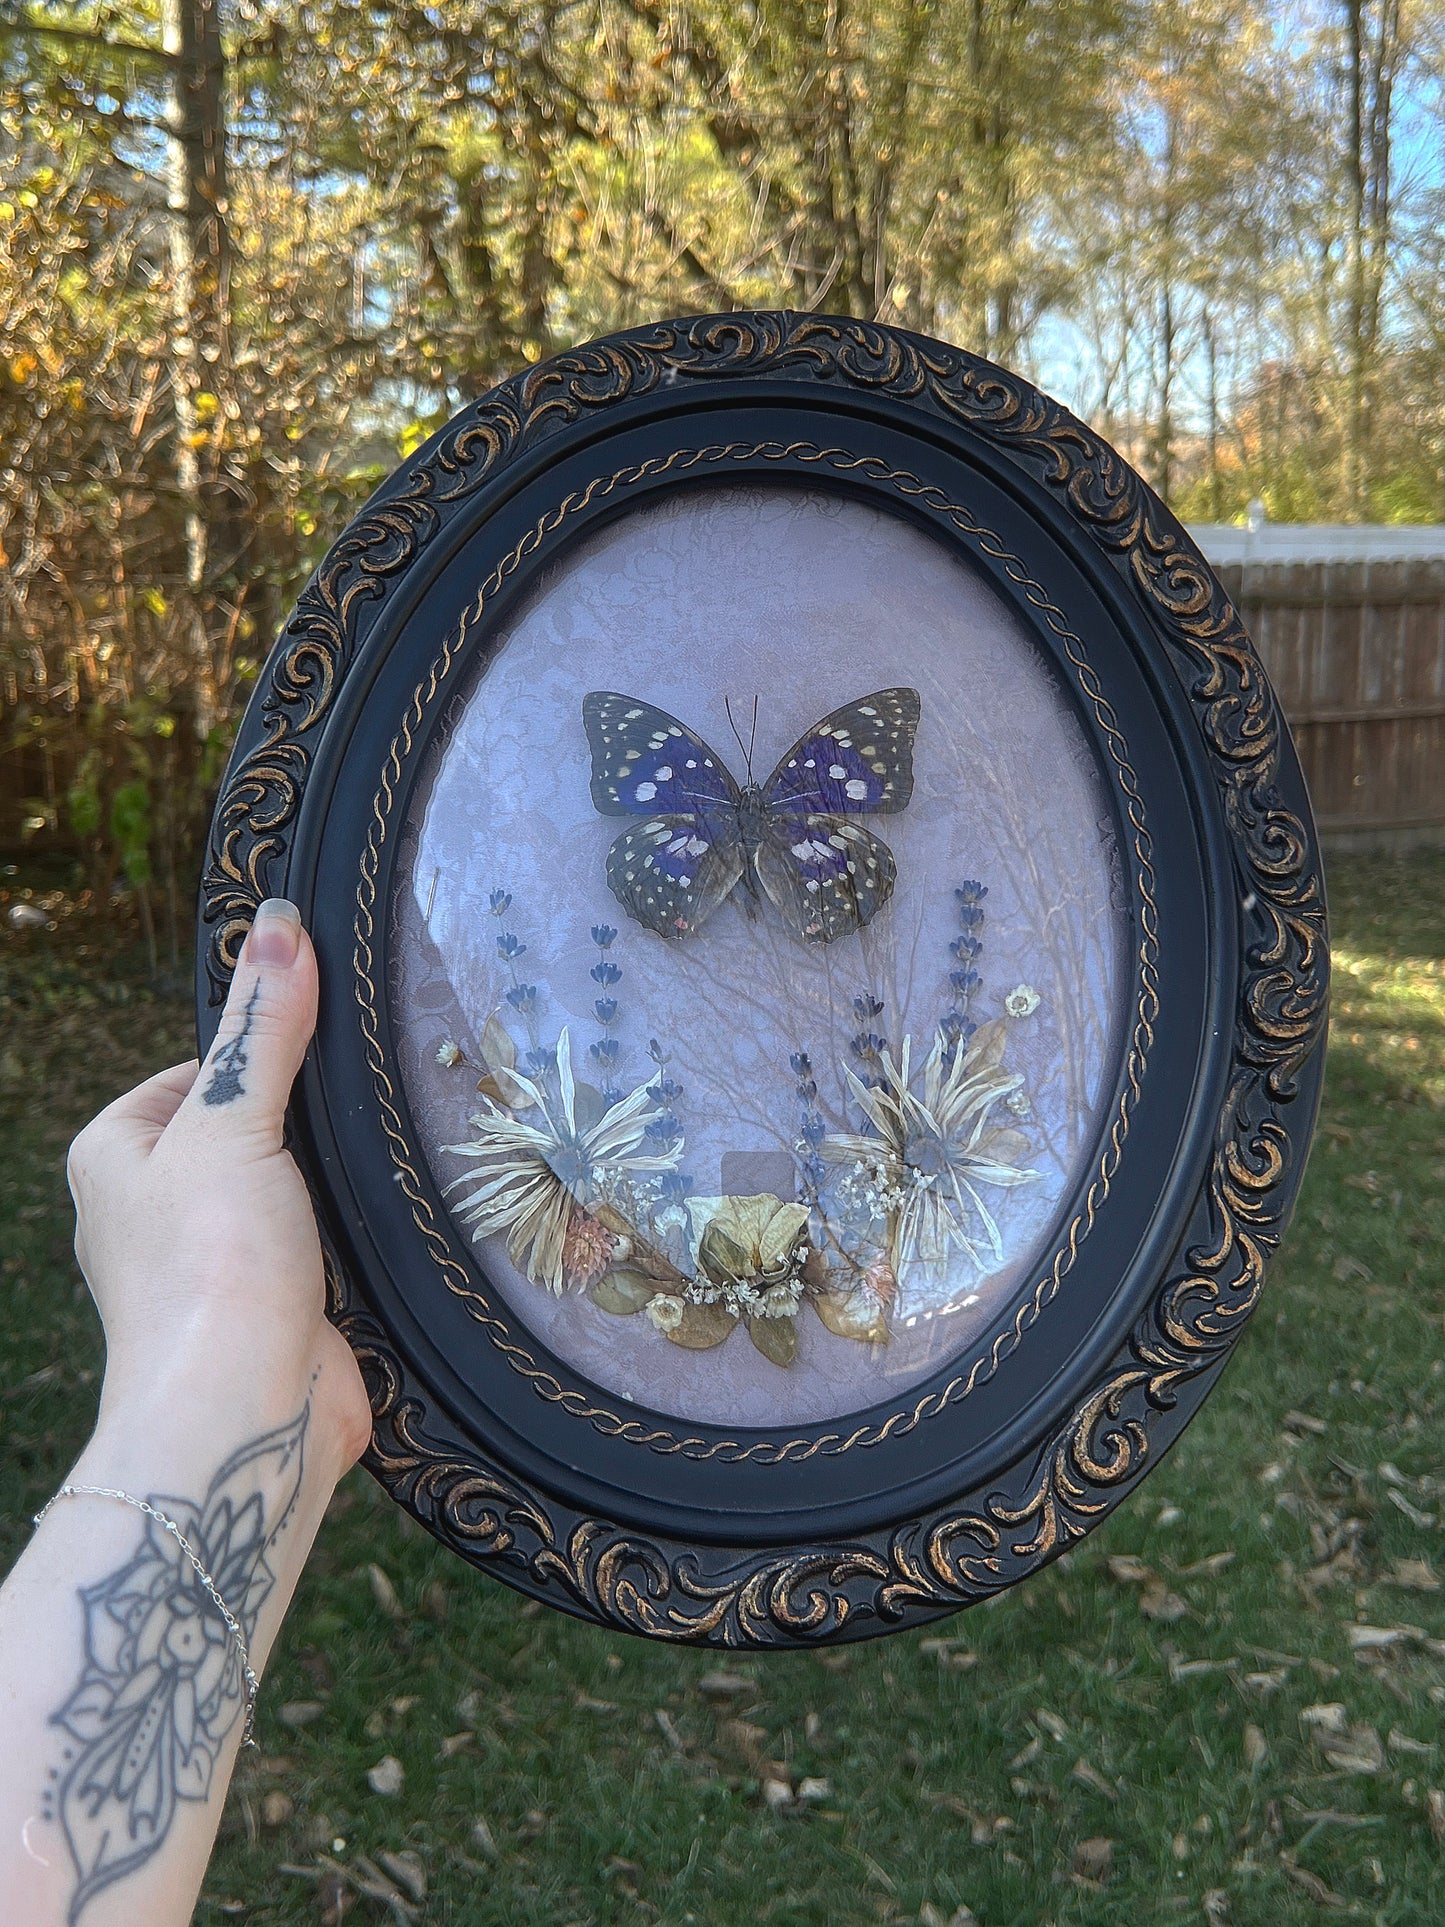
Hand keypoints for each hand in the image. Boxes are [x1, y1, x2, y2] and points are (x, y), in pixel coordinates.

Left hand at [64, 899, 370, 1481]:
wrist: (243, 1416)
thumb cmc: (207, 1270)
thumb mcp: (230, 1125)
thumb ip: (260, 1030)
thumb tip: (278, 920)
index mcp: (116, 1155)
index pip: (196, 1067)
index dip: (258, 1048)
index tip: (322, 1037)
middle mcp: (157, 1208)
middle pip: (253, 1123)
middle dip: (311, 1118)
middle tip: (364, 1100)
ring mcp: (222, 1257)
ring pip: (296, 1185)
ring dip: (341, 1179)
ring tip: (385, 1159)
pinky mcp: (281, 1301)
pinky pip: (329, 1240)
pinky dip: (363, 1231)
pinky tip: (397, 1219)